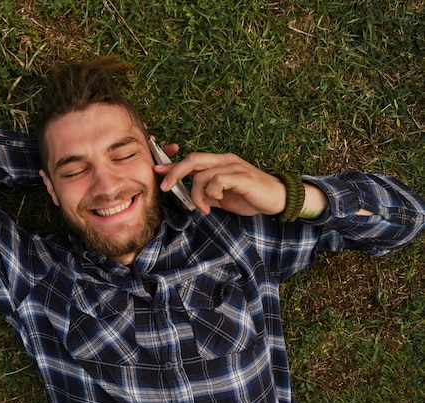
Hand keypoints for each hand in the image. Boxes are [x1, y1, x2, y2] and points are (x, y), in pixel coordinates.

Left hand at [154, 152, 287, 215]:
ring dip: (196, 193)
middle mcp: (225, 160)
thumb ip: (208, 194)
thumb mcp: (224, 197)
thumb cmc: (251, 196)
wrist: (279, 198)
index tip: (157, 170)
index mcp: (219, 163)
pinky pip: (217, 180)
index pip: (192, 159)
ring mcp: (233, 166)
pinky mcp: (241, 176)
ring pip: (202, 174)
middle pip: (192, 159)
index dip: (173, 164)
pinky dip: (211, 192)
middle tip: (166, 187)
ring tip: (202, 208)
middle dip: (175, 172)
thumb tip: (192, 198)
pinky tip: (217, 202)